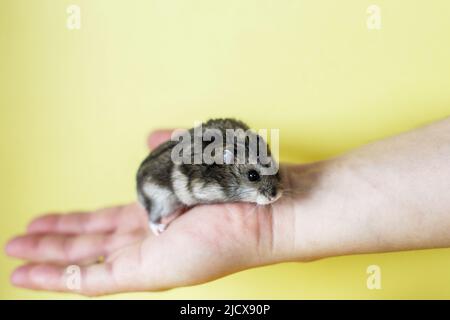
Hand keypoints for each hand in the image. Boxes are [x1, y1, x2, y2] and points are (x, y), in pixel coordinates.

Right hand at [5, 130, 298, 295]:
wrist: (266, 205)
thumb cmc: (234, 182)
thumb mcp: (187, 160)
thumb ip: (164, 153)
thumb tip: (150, 136)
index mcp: (157, 215)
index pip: (105, 222)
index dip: (73, 220)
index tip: (48, 217)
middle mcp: (150, 239)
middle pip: (90, 242)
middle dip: (54, 241)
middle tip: (22, 237)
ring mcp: (147, 258)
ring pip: (85, 264)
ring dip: (47, 260)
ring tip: (15, 256)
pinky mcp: (147, 272)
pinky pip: (93, 280)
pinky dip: (57, 279)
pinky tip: (30, 276)